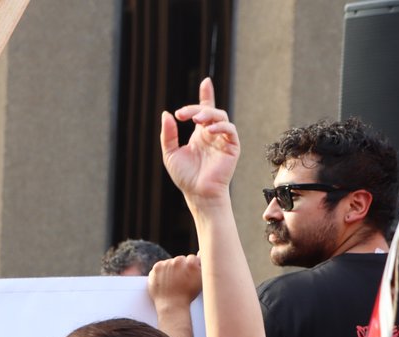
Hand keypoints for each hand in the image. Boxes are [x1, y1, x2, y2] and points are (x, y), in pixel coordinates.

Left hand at [148, 255, 202, 307]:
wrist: (172, 306)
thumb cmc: (188, 296)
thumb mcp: (200, 281)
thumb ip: (201, 267)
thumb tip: (199, 254)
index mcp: (191, 264)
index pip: (192, 258)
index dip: (190, 267)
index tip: (188, 274)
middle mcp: (179, 261)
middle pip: (180, 259)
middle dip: (181, 267)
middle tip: (180, 279)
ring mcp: (167, 264)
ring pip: (170, 262)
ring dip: (171, 269)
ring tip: (172, 282)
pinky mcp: (157, 268)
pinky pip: (160, 266)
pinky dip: (162, 272)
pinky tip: (165, 281)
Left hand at [160, 77, 239, 204]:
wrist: (197, 193)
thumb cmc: (185, 176)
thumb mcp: (170, 153)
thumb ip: (168, 134)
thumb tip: (166, 114)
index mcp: (199, 134)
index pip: (204, 110)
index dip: (206, 95)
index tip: (206, 81)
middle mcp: (212, 134)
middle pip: (209, 111)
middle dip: (196, 108)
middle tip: (182, 114)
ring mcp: (222, 140)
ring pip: (220, 116)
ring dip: (208, 114)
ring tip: (196, 119)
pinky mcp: (232, 147)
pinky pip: (230, 130)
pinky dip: (220, 126)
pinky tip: (208, 130)